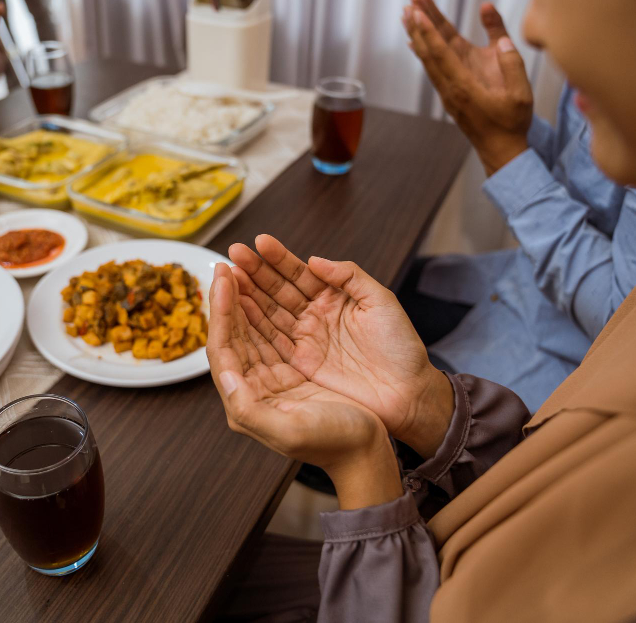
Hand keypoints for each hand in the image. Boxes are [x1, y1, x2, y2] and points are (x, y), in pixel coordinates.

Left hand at [207, 262, 401, 508]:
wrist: (369, 453)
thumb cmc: (335, 442)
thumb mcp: (289, 431)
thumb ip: (248, 408)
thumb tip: (222, 375)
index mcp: (248, 401)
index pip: (223, 348)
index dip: (221, 311)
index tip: (223, 278)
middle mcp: (255, 386)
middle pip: (234, 332)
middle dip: (228, 296)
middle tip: (227, 261)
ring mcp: (275, 374)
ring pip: (252, 327)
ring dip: (245, 296)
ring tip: (239, 266)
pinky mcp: (296, 366)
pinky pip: (273, 330)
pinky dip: (265, 307)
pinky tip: (262, 288)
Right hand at [227, 235, 454, 458]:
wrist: (408, 394)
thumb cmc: (401, 348)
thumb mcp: (381, 303)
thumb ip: (350, 276)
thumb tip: (315, 259)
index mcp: (335, 297)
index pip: (300, 272)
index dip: (279, 257)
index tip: (259, 242)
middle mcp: (315, 315)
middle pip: (278, 290)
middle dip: (255, 272)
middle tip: (233, 254)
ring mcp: (306, 339)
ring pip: (270, 312)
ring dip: (248, 294)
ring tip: (227, 276)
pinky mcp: (301, 363)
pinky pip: (271, 340)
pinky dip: (252, 324)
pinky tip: (236, 309)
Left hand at [403, 0, 532, 174]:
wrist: (501, 152)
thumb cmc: (512, 124)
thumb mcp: (520, 94)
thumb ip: (511, 64)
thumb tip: (501, 40)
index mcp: (465, 88)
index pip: (442, 55)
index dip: (430, 32)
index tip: (419, 13)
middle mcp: (450, 90)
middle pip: (429, 53)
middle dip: (419, 26)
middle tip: (409, 3)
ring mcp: (448, 93)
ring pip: (428, 59)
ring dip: (418, 35)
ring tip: (408, 13)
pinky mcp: (450, 95)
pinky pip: (433, 68)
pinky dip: (423, 51)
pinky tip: (415, 41)